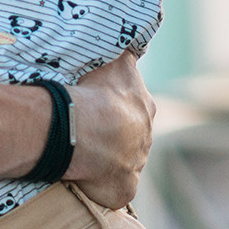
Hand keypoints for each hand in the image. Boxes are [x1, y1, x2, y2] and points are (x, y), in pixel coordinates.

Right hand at [63, 53, 154, 208]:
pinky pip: (115, 189)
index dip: (116, 107)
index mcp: (144, 107)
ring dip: (109, 159)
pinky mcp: (123, 189)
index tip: (98, 106)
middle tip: (88, 130)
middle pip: (132, 136)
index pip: (134, 107)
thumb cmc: (96, 92)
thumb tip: (134, 39)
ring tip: (83, 153)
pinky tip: (87, 179)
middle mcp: (145, 137)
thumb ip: (126, 52)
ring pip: (124, 162)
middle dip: (115, 135)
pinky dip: (104, 186)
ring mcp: (135, 165)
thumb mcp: (115, 61)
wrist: (85, 128)